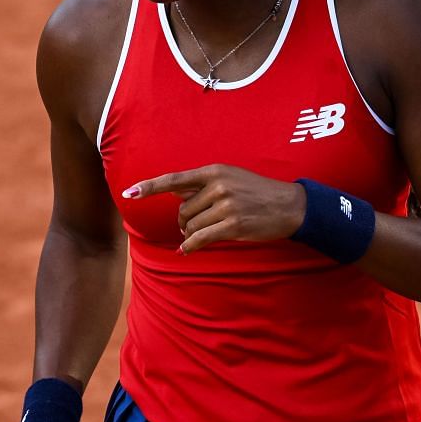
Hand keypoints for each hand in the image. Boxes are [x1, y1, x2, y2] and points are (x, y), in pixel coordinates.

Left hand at [122, 164, 303, 252]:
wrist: (290, 206)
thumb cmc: (258, 192)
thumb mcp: (230, 178)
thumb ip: (202, 184)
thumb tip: (173, 190)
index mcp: (214, 171)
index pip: (174, 179)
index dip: (150, 187)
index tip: (129, 192)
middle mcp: (217, 185)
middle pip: (182, 210)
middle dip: (186, 221)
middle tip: (200, 224)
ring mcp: (225, 205)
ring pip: (190, 226)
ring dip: (192, 234)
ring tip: (207, 233)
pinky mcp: (232, 224)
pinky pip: (199, 239)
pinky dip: (190, 247)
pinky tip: (187, 250)